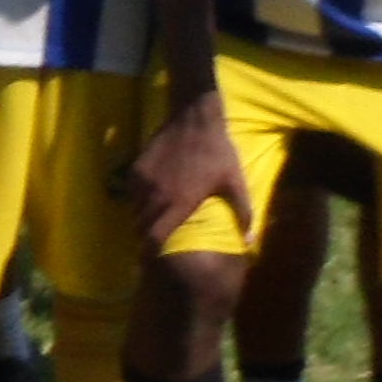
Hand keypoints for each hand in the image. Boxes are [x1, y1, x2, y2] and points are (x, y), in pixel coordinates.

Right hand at [128, 91, 249, 252]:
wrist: (194, 119)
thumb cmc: (218, 152)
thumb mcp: (235, 181)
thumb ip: (242, 212)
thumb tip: (250, 242)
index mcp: (179, 204)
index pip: (154, 238)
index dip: (149, 253)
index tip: (149, 262)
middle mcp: (156, 195)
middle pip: (140, 227)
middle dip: (145, 237)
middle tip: (153, 241)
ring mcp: (143, 181)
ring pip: (134, 210)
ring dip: (141, 219)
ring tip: (152, 220)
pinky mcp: (136, 168)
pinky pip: (131, 193)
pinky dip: (137, 200)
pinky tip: (149, 198)